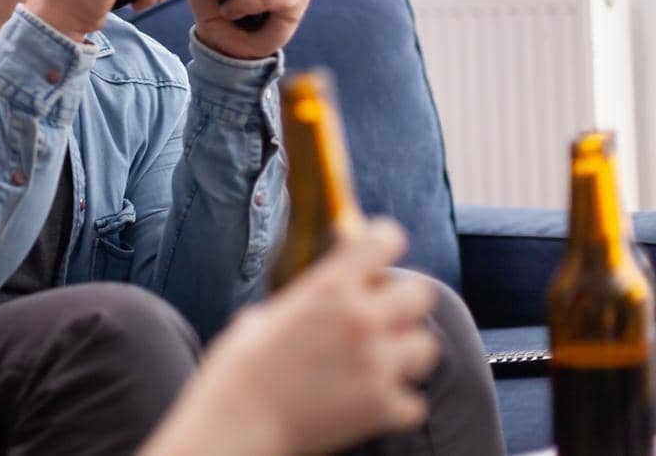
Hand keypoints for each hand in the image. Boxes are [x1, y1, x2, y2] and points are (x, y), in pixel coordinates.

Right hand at [142, 220, 439, 455]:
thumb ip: (302, 304)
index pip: (384, 240)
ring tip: (378, 361)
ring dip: (405, 352)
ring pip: (425, 346)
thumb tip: (314, 300)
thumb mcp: (264, 316)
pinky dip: (396, 403)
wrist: (240, 424)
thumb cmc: (240, 368)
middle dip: (402, 303)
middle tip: (382, 315)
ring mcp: (377, 365)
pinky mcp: (384, 407)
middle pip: (420, 295)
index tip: (379, 248)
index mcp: (328, 287)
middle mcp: (361, 319)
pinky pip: (414, 401)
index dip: (384, 240)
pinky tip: (370, 400)